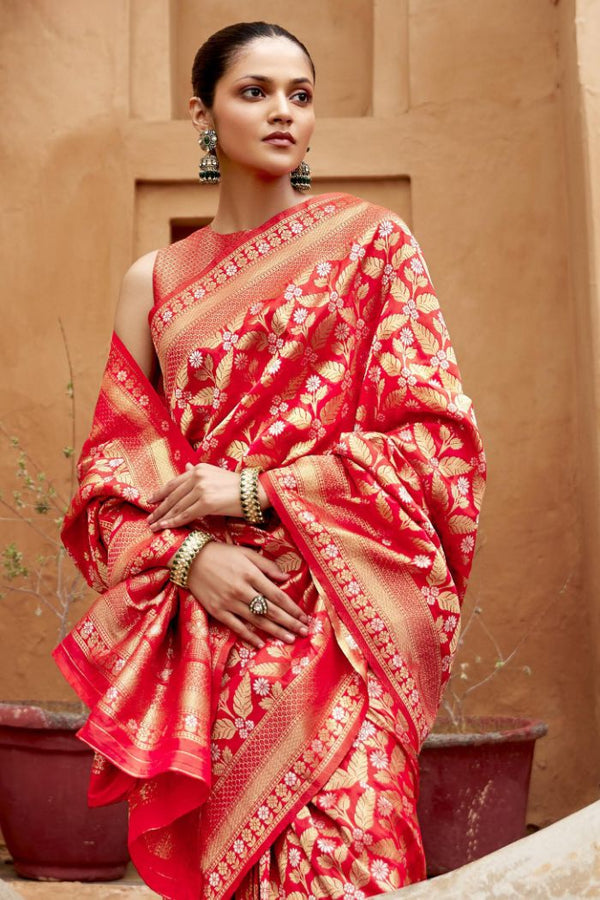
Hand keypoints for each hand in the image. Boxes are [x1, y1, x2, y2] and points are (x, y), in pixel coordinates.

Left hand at [147, 463, 269, 529]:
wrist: (255, 492)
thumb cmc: (238, 486)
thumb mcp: (215, 475)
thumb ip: (198, 473)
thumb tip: (186, 466)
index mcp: (199, 469)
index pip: (174, 483)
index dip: (160, 493)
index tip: (150, 501)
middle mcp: (197, 476)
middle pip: (173, 495)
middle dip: (159, 508)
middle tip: (149, 518)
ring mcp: (201, 488)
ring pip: (177, 506)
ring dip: (163, 517)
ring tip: (153, 526)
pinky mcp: (207, 502)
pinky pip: (186, 514)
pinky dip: (174, 522)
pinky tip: (165, 527)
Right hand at [186, 542, 308, 649]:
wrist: (190, 559)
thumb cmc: (221, 553)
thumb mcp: (246, 553)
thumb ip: (266, 565)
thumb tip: (285, 578)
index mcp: (251, 574)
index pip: (277, 595)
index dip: (292, 608)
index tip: (304, 616)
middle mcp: (242, 590)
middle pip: (270, 610)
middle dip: (289, 622)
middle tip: (304, 632)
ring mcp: (229, 602)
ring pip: (257, 620)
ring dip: (275, 631)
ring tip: (289, 639)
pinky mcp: (217, 611)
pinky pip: (236, 627)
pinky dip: (249, 636)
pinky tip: (261, 644)